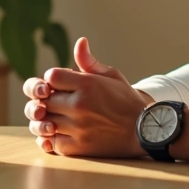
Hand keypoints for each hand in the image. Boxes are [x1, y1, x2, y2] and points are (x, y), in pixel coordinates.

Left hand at [22, 37, 151, 157]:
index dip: (51, 80)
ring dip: (44, 120)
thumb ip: (90, 61)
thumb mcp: (111, 76)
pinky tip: (56, 133)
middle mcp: (80, 105)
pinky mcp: (79, 147)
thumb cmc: (126, 100)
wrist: (145, 130)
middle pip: (44, 99)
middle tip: (53, 102)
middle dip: (46, 100)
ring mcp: (78, 127)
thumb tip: (80, 41)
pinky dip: (49, 139)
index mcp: (87, 84)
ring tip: (52, 118)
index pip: (50, 77)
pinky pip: (51, 143)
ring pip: (43, 122)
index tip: (58, 85)